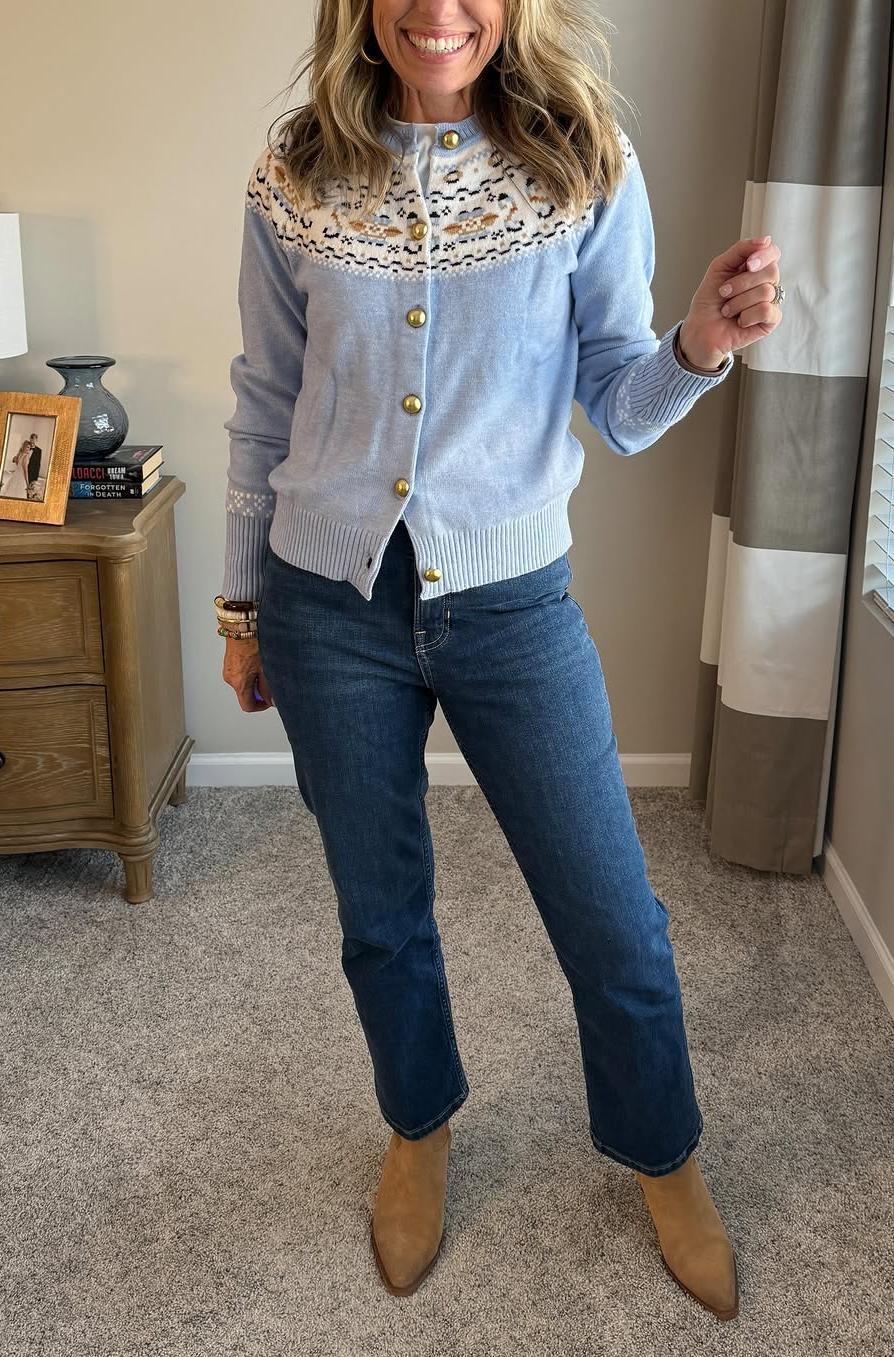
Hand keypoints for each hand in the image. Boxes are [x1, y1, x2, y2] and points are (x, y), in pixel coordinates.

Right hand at [222, 634, 275, 710]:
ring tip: (264, 666)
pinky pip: (240, 673)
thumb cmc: (254, 643)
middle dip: (259, 691)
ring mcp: (228, 669)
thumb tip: (272, 700)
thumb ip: (269, 688)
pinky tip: (258, 659)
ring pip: (243, 682)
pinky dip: (250, 671)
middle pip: (245, 694)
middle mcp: (230, 678)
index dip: (261, 706)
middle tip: (270, 679)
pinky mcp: (229, 661)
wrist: (243, 624)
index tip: (269, 700)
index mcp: (239, 683)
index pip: (247, 706)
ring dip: (255, 680)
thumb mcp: (267, 669)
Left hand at [679, 234, 783, 369]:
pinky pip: (767, 310)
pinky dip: (747, 316)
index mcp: (756, 268)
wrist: (700, 329)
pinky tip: (739, 321)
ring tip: (727, 310)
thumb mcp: (720, 267)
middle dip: (742, 283)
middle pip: (771, 271)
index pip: (773, 253)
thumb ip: (741, 250)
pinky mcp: (771, 321)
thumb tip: (767, 239)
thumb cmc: (709, 300)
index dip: (763, 256)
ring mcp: (771, 302)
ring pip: (766, 292)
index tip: (748, 265)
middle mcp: (767, 283)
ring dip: (738, 302)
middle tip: (724, 293)